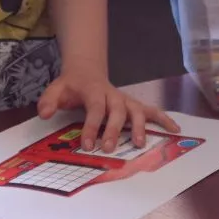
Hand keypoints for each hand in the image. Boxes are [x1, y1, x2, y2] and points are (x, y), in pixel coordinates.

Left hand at [37, 66, 179, 152]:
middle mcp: (113, 94)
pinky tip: (175, 129)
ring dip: (139, 126)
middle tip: (108, 148)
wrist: (87, 70)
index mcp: (94, 90)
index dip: (92, 125)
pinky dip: (164, 119)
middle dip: (114, 129)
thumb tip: (44, 113)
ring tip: (140, 143)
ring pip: (137, 110)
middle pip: (117, 110)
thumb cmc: (72, 85)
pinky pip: (151, 111)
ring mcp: (126, 99)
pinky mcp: (134, 105)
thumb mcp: (56, 89)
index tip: (87, 144)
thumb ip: (49, 100)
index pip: (95, 107)